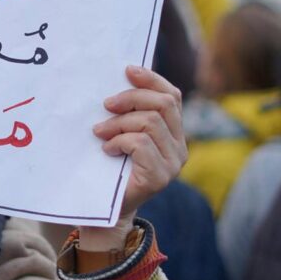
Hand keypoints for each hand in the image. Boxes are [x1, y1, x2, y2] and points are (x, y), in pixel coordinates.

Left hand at [80, 65, 186, 249]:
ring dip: (119, 123)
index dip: (152, 79)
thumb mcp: (122, 133)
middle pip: (163, 104)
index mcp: (174, 132)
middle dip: (131, 98)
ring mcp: (173, 163)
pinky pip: (141, 144)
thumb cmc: (111, 166)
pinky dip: (119, 141)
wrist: (107, 209)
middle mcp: (180, 147)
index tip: (127, 70)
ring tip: (100, 132)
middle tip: (106, 105)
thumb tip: (120, 78)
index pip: (172, 96)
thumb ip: (129, 112)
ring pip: (150, 123)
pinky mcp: (160, 177)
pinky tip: (107, 150)